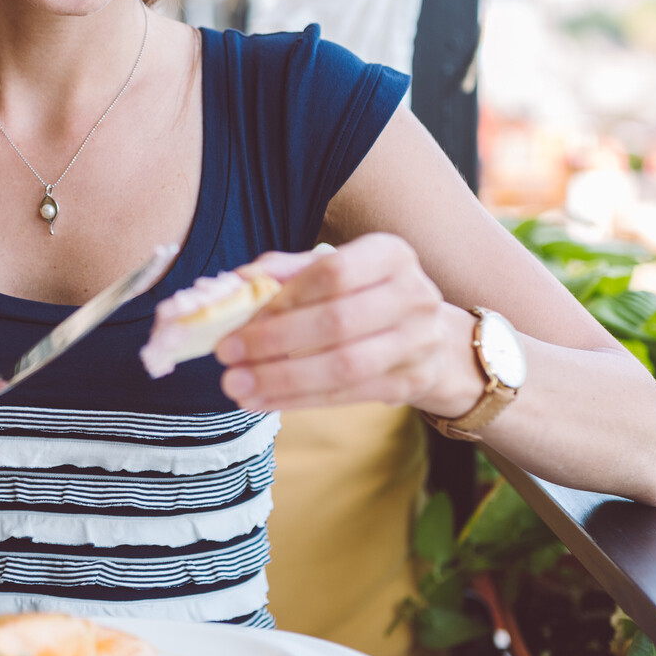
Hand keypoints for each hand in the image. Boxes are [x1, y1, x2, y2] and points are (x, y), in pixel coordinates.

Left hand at [213, 235, 479, 413]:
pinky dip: (297, 400)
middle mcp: (414, 295)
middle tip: (226, 354)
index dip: (285, 297)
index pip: (334, 272)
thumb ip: (287, 272)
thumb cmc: (366, 295)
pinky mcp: (410, 383)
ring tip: (236, 386)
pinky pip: (346, 396)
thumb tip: (237, 282)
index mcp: (391, 254)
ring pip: (343, 366)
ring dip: (282, 378)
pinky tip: (260, 401)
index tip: (240, 318)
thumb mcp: (337, 269)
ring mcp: (419, 343)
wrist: (429, 336)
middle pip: (337, 321)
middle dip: (274, 341)